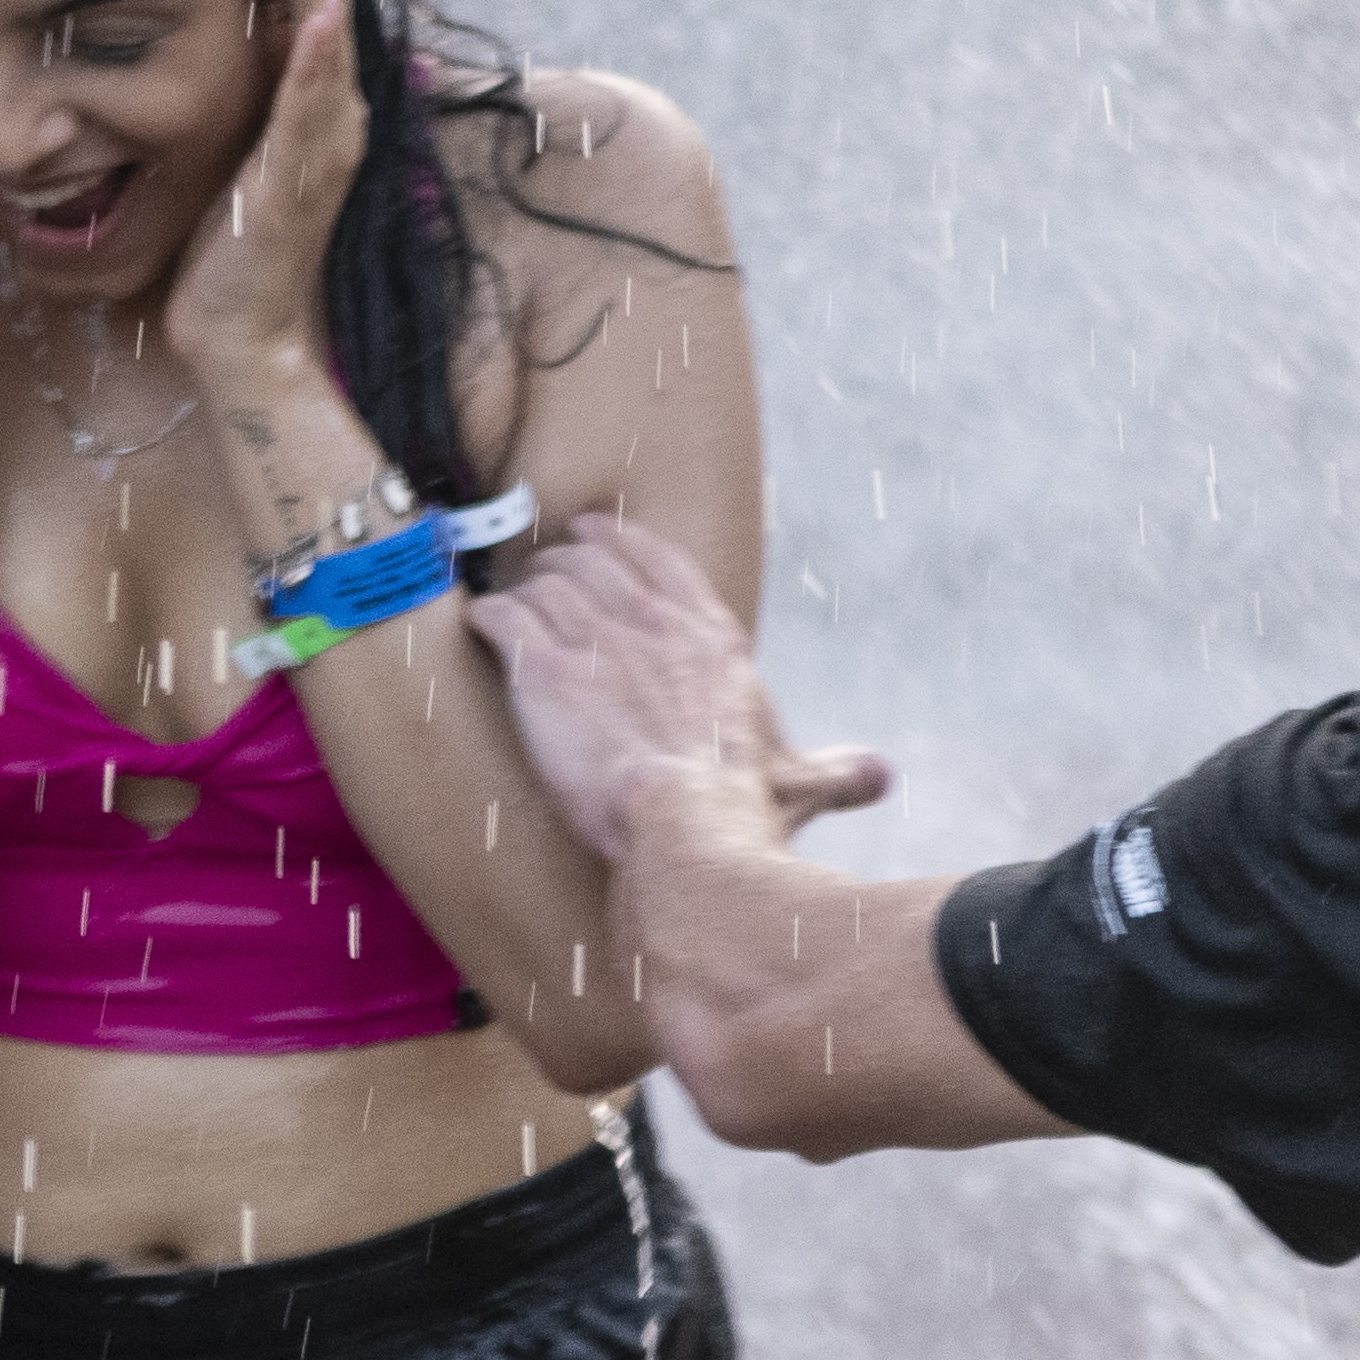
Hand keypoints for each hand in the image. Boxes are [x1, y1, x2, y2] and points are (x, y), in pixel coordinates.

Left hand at [146, 0, 374, 383]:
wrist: (246, 334)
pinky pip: (312, 112)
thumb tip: (248, 35)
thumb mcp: (237, 146)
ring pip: (332, 41)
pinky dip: (321, 62)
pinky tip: (324, 18)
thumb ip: (251, 91)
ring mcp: (322, 144)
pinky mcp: (300, 181)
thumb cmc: (233, 245)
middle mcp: (330, 111)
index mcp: (311, 97)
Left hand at [471, 512, 888, 865]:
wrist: (685, 828)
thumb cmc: (743, 810)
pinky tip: (477, 621)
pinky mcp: (543, 670)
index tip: (594, 532)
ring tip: (508, 599)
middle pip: (593, 565)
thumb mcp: (799, 783)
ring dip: (522, 588)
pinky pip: (503, 619)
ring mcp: (596, 640)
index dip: (620, 541)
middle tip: (540, 572)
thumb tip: (882, 776)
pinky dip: (486, 617)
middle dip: (561, 563)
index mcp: (711, 639)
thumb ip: (839, 771)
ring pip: (544, 584)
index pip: (661, 562)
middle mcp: (652, 626)